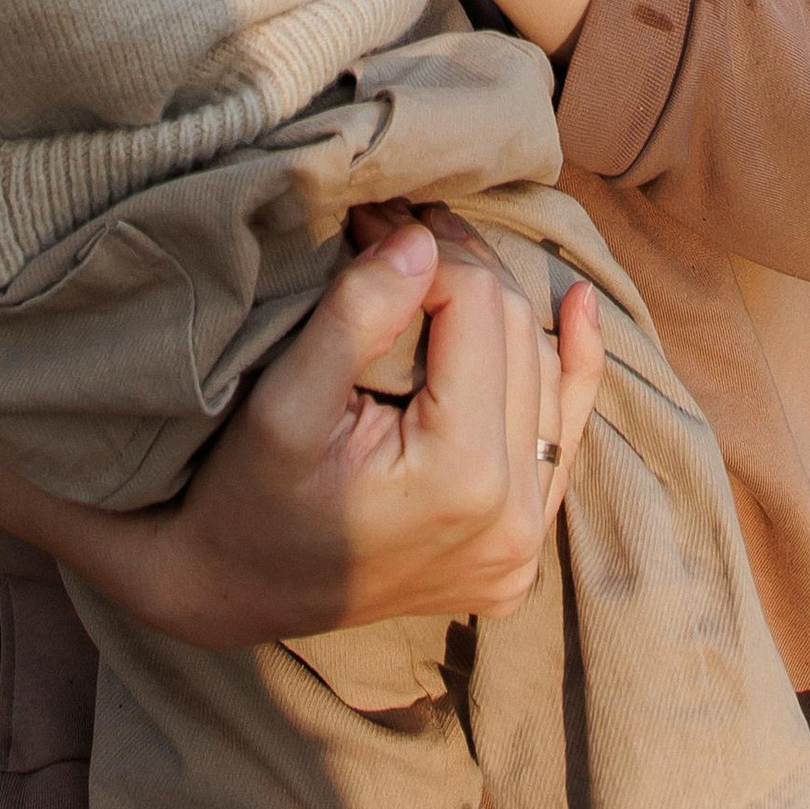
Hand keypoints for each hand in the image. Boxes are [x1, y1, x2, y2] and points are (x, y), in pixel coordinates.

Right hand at [0, 208, 606, 644]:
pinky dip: (570, 368)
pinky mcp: (520, 550)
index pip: (476, 309)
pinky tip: (577, 306)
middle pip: (515, 336)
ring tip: (433, 260)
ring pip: (540, 374)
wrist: (233, 589)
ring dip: (494, 307)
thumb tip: (422, 239)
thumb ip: (357, 318)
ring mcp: (524, 543)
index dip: (427, 250)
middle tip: (395, 226)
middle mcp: (513, 518)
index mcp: (463, 479)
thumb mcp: (283, 403)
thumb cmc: (244, 496)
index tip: (372, 219)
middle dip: (459, 268)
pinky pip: (563, 437)